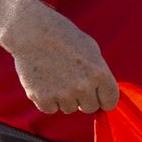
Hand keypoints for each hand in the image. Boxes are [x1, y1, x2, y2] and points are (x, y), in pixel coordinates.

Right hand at [3, 0, 118, 114]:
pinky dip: (48, 100)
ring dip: (65, 98)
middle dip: (84, 98)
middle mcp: (83, 87)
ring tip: (56, 77)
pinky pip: (51, 109)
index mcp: (99, 73)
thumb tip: (103, 92)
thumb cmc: (63, 37)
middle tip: (72, 82)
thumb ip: (100, 73)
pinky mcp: (43, 98)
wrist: (32, 32)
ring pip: (70, 108)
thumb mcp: (91, 49)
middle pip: (90, 108)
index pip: (110, 102)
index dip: (104, 99)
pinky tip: (44, 82)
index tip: (98, 96)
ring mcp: (63, 94)